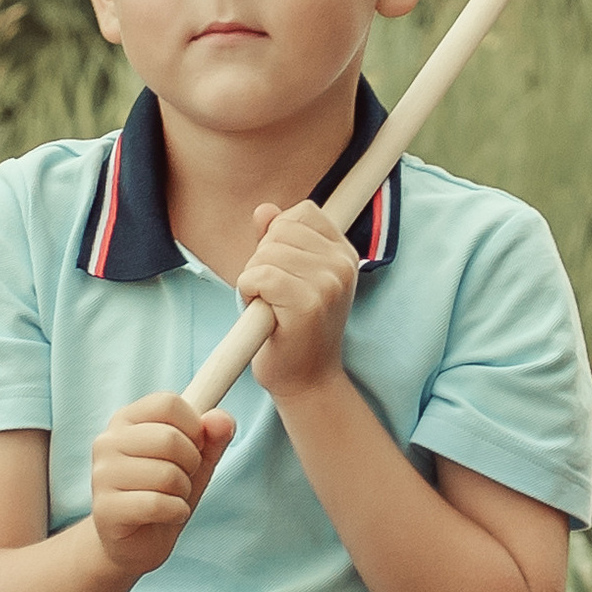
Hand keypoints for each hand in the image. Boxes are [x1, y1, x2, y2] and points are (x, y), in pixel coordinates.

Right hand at [89, 391, 234, 575]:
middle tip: (182, 479)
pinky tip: (168, 515)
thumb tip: (222, 419)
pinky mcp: (105, 509)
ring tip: (171, 498)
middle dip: (191, 464)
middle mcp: (108, 441)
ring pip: (166, 474)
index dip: (194, 427)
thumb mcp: (196, 461)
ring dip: (183, 492)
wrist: (136, 542)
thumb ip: (213, 437)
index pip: (168, 403)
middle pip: (169, 438)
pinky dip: (176, 512)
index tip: (193, 447)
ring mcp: (102, 475)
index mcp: (127, 419)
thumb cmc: (164, 493)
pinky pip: (157, 504)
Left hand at [238, 199, 357, 402]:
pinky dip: (248, 292)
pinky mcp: (309, 303)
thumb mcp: (291, 278)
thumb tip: (264, 211)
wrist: (306, 380)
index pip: (301, 213)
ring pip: (266, 253)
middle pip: (279, 230)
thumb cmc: (293, 330)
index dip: (278, 237)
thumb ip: (278, 242)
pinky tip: (263, 313)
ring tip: (270, 306)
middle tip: (274, 296)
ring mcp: (329, 283)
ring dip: (254, 279)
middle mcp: (342, 264)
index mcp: (343, 254)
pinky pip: (259, 276)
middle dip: (262, 260)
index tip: (284, 271)